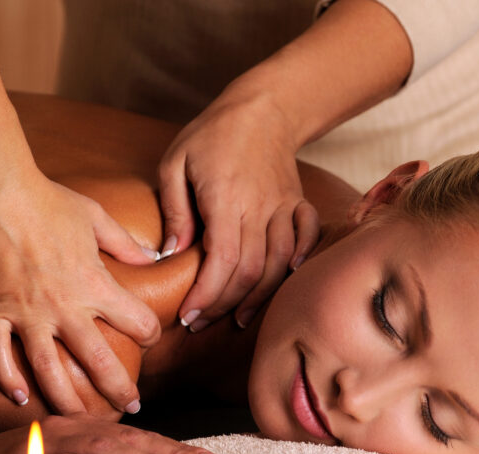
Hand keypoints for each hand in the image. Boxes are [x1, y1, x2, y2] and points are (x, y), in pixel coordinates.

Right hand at [0, 167, 161, 414]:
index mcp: (93, 283)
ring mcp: (25, 312)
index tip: (149, 338)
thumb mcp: (96, 218)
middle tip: (129, 407)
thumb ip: (125, 244)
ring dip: (67, 400)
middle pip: (98, 361)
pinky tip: (19, 399)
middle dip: (118, 389)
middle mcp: (63, 306)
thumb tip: (152, 257)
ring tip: (80, 419)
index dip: (149, 332)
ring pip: (49, 370)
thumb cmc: (48, 198)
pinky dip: (7, 379)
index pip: (136, 321)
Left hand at [158, 86, 318, 330]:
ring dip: (258, 296)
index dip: (207, 294)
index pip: (223, 260)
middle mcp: (259, 207)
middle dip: (224, 304)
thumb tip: (172, 252)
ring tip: (236, 317)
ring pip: (279, 263)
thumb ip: (174, 209)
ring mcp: (284, 206)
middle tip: (202, 321)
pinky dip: (299, 263)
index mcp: (225, 198)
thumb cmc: (212, 134)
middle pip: (250, 271)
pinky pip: (306, 239)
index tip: (189, 315)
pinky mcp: (298, 203)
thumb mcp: (175, 162)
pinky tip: (283, 282)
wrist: (264, 107)